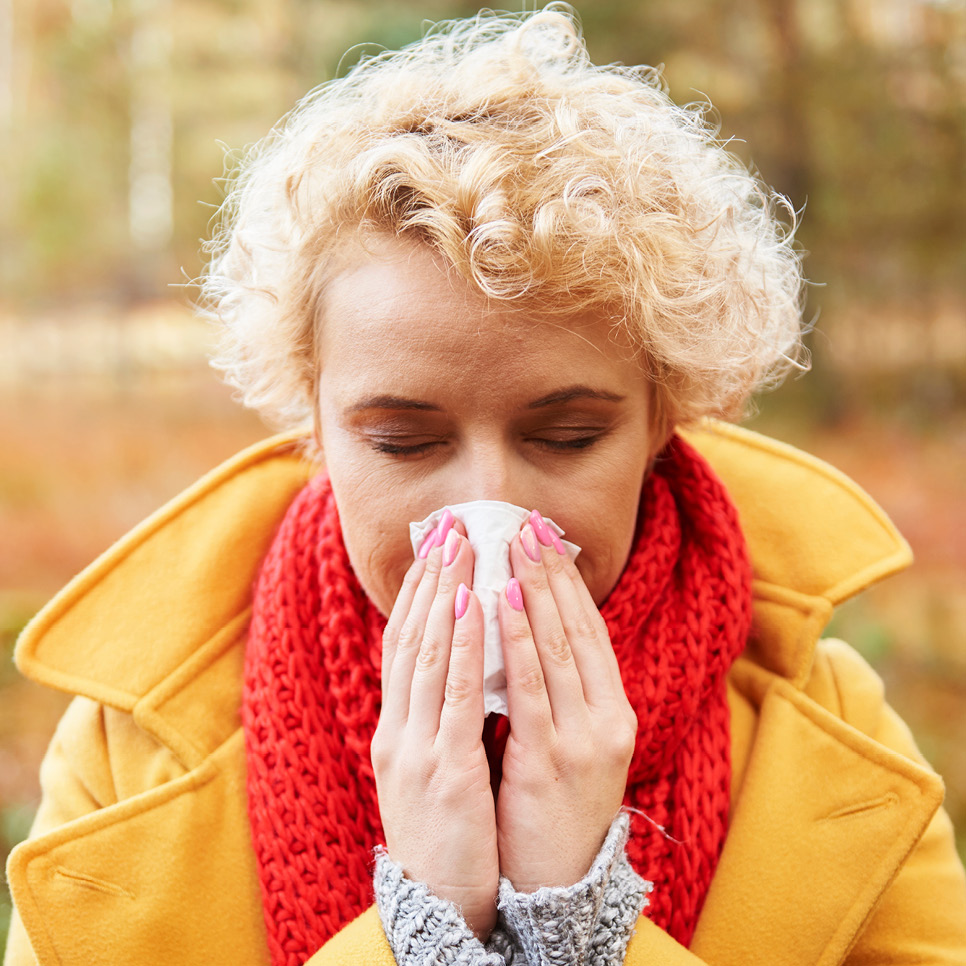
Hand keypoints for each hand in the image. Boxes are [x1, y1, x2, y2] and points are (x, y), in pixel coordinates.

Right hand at [371, 517, 499, 937]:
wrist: (438, 902)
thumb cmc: (442, 833)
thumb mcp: (432, 766)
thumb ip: (438, 717)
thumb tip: (461, 667)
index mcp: (396, 729)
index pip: (402, 645)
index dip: (417, 593)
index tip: (435, 547)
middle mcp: (397, 729)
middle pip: (410, 637)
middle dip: (430, 578)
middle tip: (447, 526)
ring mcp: (416, 747)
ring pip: (427, 653)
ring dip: (444, 593)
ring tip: (459, 545)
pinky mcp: (443, 769)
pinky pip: (452, 694)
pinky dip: (459, 644)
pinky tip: (470, 605)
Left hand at [495, 511, 636, 892]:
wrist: (557, 886)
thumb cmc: (555, 809)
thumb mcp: (570, 744)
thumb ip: (560, 694)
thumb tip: (530, 634)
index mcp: (614, 712)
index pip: (591, 631)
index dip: (568, 582)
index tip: (547, 538)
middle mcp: (608, 717)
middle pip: (576, 628)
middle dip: (551, 572)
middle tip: (529, 523)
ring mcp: (584, 737)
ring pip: (556, 646)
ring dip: (532, 589)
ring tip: (514, 544)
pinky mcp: (551, 758)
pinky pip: (529, 684)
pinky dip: (514, 636)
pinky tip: (498, 599)